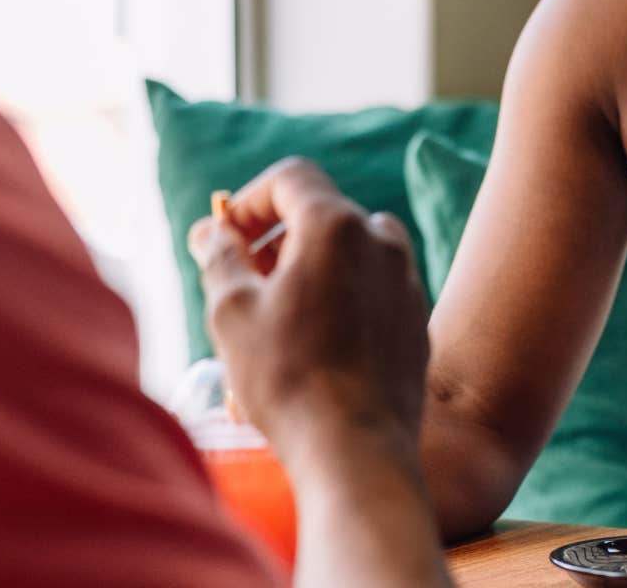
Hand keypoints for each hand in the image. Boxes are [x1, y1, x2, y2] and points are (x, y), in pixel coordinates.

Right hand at [188, 157, 430, 465]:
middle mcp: (382, 241)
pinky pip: (373, 286)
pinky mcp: (416, 318)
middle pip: (322, 212)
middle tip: (242, 275)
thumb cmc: (287, 377)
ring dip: (312, 263)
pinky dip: (341, 292)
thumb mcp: (231, 312)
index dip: (249, 200)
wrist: (357, 448)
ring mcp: (406, 279)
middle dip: (276, 235)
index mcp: (337, 226)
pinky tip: (315, 338)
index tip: (225, 236)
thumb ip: (220, 257)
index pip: (291, 178)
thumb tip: (210, 231)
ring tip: (278, 307)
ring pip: (352, 249)